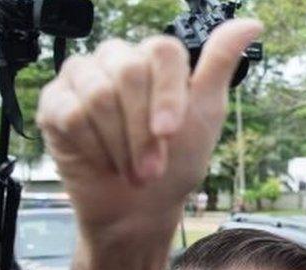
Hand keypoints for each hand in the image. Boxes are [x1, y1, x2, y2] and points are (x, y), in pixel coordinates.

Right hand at [36, 20, 262, 246]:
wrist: (139, 209)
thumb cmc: (176, 161)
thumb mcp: (206, 114)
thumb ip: (221, 65)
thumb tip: (251, 24)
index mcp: (154, 58)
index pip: (162, 51)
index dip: (168, 93)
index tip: (171, 132)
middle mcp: (116, 59)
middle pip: (129, 73)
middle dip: (144, 131)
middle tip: (152, 168)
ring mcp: (82, 78)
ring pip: (99, 95)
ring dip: (121, 145)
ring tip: (131, 169)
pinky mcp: (54, 103)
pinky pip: (71, 115)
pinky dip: (94, 148)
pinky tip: (103, 161)